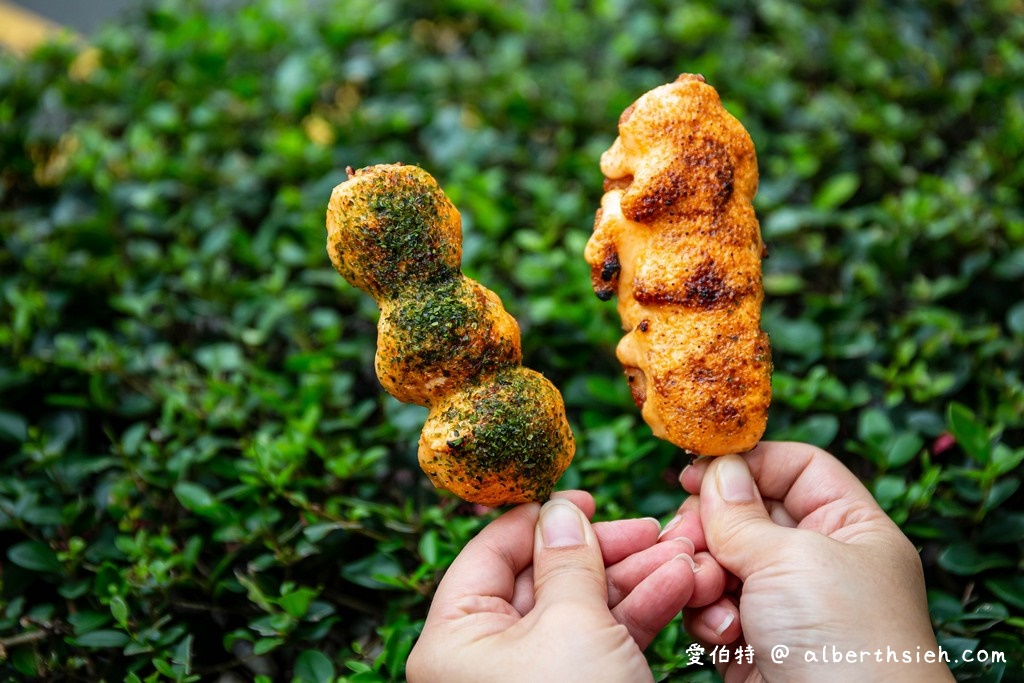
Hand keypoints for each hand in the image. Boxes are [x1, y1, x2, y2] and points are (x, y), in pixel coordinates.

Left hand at [407, 491, 696, 682]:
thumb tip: (560, 509)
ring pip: (582, 611)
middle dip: (606, 552)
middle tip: (650, 528)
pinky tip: (680, 586)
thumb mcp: (572, 626)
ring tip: (684, 554)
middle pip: (544, 580)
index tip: (584, 496)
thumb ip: (568, 561)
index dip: (539, 519)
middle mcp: (487, 659)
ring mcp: (534, 680)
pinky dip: (640, 615)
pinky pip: (603, 643)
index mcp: (456, 637)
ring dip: (635, 580)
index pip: (490, 553)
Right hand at [663, 442, 953, 682]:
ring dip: (705, 572)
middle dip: (712, 524)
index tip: (698, 468)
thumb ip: (742, 512)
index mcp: (848, 529)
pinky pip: (711, 606)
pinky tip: (721, 632)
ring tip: (707, 589)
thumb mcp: (793, 558)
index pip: (796, 469)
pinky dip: (707, 613)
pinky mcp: (753, 641)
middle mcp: (817, 561)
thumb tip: (716, 470)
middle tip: (689, 535)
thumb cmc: (846, 642)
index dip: (748, 462)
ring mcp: (783, 604)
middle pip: (746, 513)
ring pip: (720, 560)